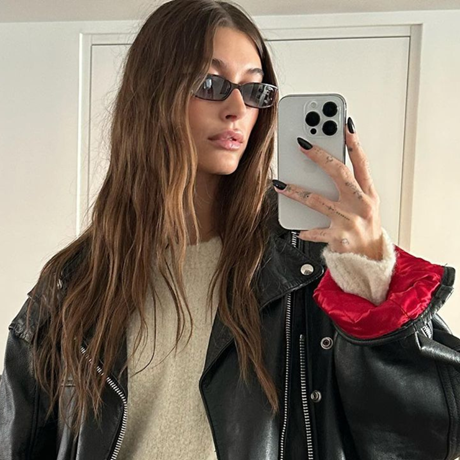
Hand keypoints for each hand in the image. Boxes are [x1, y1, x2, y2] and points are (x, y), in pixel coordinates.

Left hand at [273, 117, 383, 260]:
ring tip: (281, 184)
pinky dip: (306, 230)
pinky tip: (298, 228)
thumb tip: (328, 163)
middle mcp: (361, 204)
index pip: (361, 162)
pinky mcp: (339, 238)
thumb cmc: (365, 228)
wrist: (370, 259)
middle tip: (302, 144)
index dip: (353, 143)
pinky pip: (317, 232)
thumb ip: (351, 185)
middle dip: (320, 157)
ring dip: (297, 192)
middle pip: (339, 174)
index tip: (344, 125)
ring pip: (318, 201)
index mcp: (368, 193)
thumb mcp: (365, 203)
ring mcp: (350, 221)